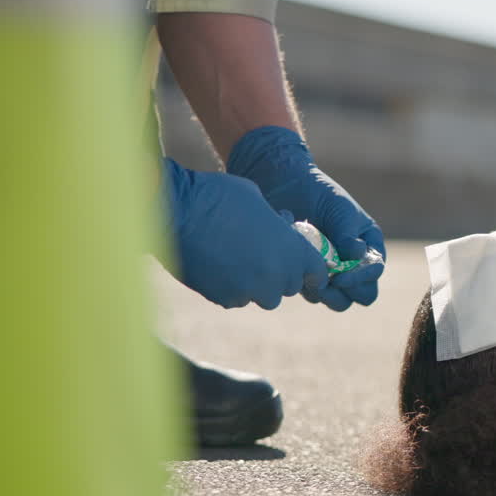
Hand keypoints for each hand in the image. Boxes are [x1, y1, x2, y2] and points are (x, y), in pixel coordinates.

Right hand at [164, 158, 329, 308]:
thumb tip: (281, 226)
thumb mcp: (258, 200)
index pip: (317, 273)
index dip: (310, 269)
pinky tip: (218, 268)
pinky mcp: (224, 298)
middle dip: (279, 274)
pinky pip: (235, 299)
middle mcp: (276, 276)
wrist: (177, 210)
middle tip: (263, 257)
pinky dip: (231, 288)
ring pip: (263, 297)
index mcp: (293, 251)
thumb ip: (276, 222)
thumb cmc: (219, 196)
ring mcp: (250, 290)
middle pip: (288, 286)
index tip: (302, 266)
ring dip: (256, 285)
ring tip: (238, 263)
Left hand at [227, 126, 384, 310]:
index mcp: (369, 246)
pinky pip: (312, 291)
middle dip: (345, 292)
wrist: (287, 186)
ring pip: (337, 300)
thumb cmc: (320, 193)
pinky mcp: (309, 274)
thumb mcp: (341, 209)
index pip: (373, 273)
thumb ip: (349, 233)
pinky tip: (293, 264)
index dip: (360, 279)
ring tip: (309, 278)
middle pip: (360, 294)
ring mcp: (332, 271)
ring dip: (325, 294)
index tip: (341, 277)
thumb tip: (358, 254)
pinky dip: (304, 283)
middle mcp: (355, 263)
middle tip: (326, 284)